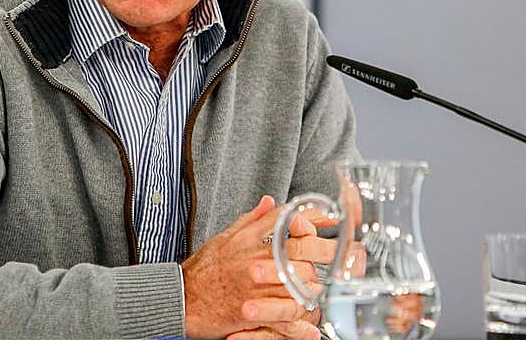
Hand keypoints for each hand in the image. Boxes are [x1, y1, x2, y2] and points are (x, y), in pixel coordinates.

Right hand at [181, 196, 329, 339]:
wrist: (181, 298)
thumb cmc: (203, 269)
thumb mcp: (225, 237)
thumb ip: (251, 219)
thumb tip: (270, 201)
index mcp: (247, 237)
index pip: (287, 218)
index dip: (314, 216)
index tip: (333, 220)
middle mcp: (254, 258)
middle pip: (301, 250)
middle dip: (326, 252)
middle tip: (344, 255)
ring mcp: (254, 285)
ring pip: (298, 282)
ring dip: (316, 286)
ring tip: (326, 287)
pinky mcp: (252, 311)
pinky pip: (284, 316)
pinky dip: (301, 322)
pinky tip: (312, 324)